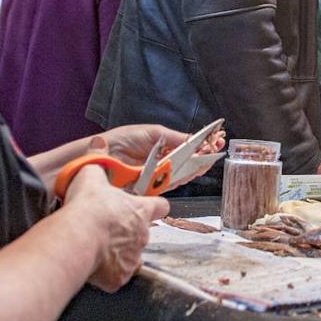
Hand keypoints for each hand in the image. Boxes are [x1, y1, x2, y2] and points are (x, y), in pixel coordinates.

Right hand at [61, 163, 167, 291]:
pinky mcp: (120, 278)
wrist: (78, 237)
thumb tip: (98, 143)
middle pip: (142, 233)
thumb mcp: (92, 174)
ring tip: (97, 247)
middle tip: (107, 229)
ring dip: (118, 253)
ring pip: (130, 257)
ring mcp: (133, 258)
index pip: (161, 206)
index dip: (153, 206)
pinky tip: (93, 266)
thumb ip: (98, 160)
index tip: (145, 207)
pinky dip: (107, 273)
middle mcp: (143, 235)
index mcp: (142, 211)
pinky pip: (116, 277)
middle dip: (128, 232)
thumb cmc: (89, 206)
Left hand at [98, 124, 226, 182]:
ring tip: (208, 158)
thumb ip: (175, 137)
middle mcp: (164, 163)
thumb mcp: (154, 133)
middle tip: (217, 149)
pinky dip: (182, 177)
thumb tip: (196, 140)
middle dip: (205, 157)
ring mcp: (159, 175)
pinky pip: (170, 183)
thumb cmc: (124, 139)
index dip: (204, 146)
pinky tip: (193, 169)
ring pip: (184, 174)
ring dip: (197, 167)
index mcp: (165, 147)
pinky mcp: (152, 187)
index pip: (189, 148)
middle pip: (190, 163)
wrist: (103, 153)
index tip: (217, 140)